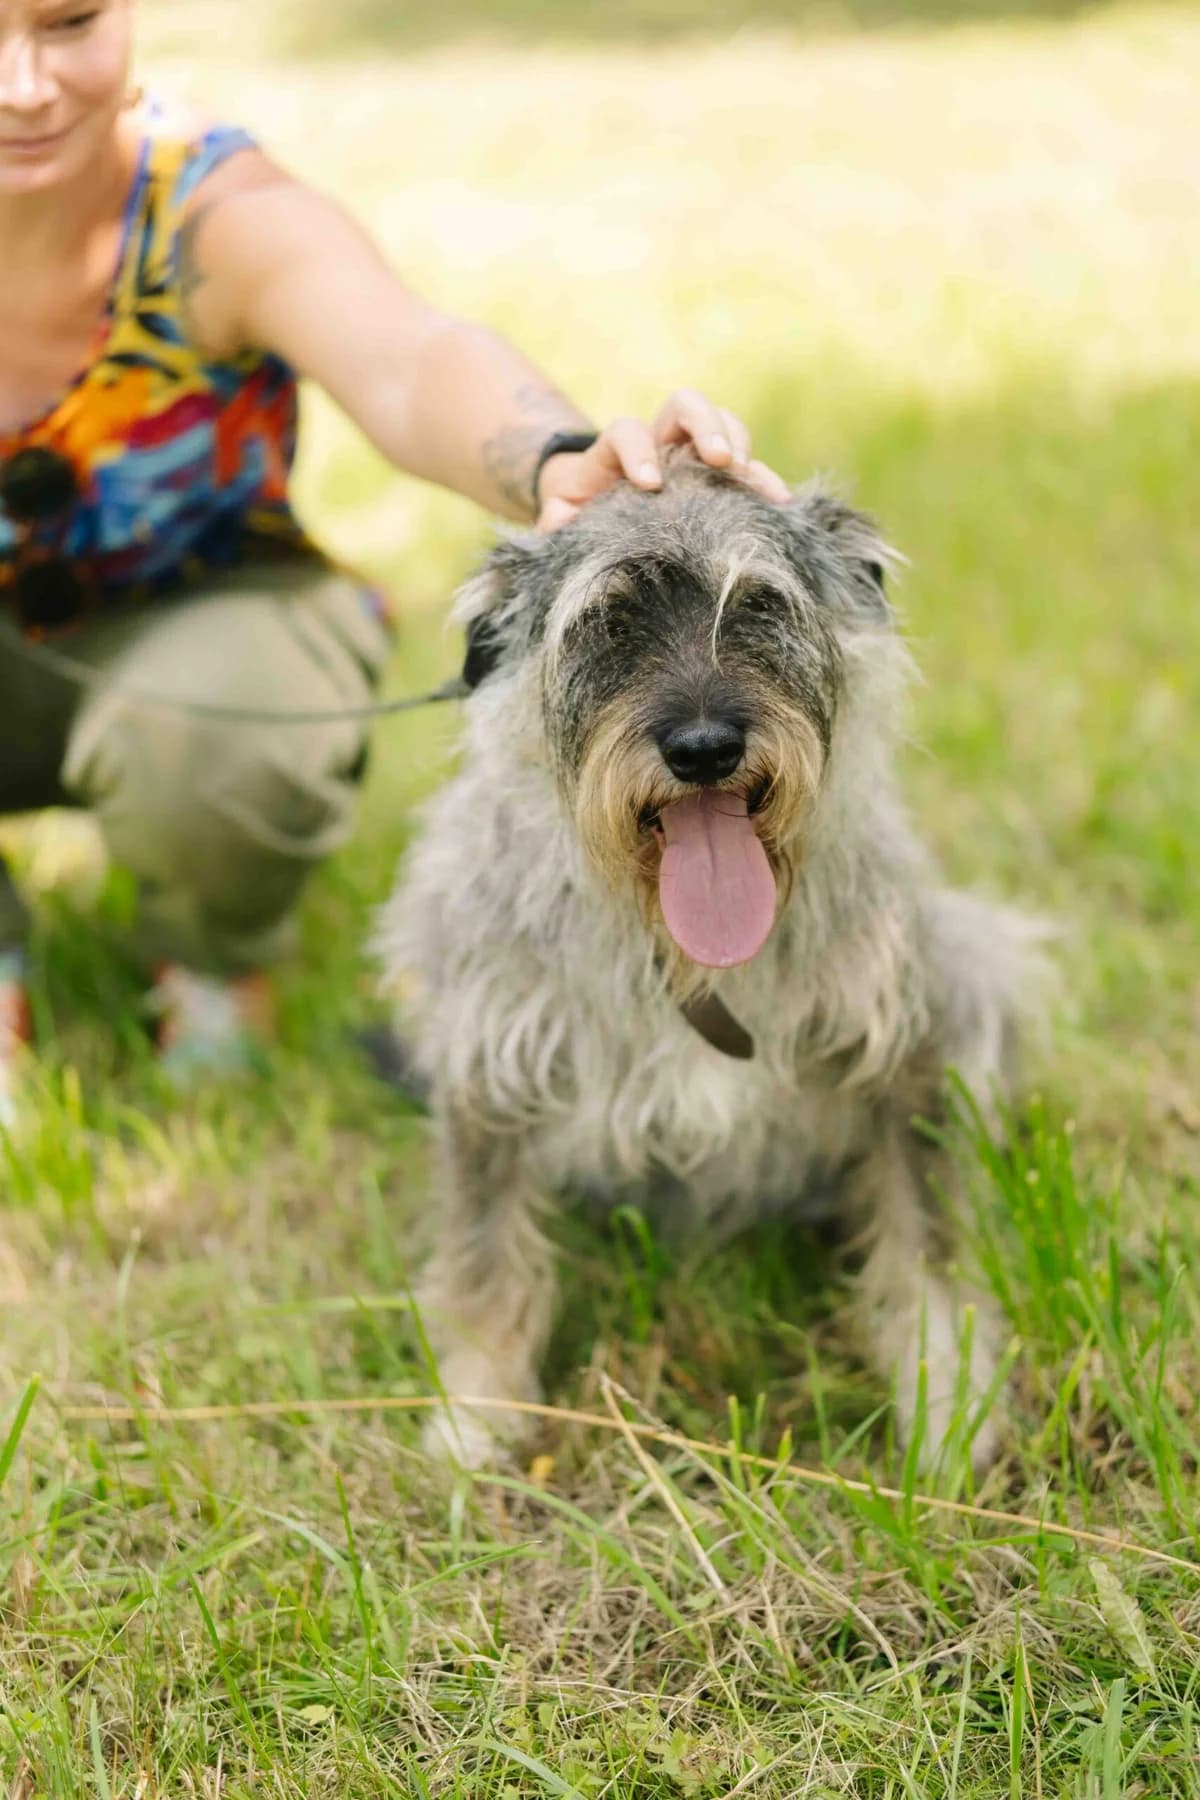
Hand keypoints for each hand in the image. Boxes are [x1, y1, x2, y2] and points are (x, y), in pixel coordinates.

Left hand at [536, 387, 790, 530]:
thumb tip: (560, 523)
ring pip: (723, 422)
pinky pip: (747, 466)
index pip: (626, 431)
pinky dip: (764, 480)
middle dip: (705, 425)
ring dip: (739, 442)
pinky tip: (782, 504)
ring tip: (747, 476)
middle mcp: (658, 441)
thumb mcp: (561, 522)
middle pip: (684, 406)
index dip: (639, 450)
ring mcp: (692, 453)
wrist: (598, 512)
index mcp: (615, 451)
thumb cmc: (578, 518)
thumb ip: (557, 523)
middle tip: (720, 459)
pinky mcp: (717, 476)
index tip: (649, 484)